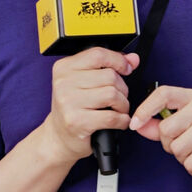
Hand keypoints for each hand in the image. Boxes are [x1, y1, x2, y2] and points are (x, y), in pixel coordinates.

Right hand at [42, 48, 139, 165]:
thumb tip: (133, 59)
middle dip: (122, 88)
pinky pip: (112, 117)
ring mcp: (68, 102)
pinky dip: (122, 120)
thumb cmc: (74, 108)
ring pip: (112, 94)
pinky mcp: (77, 122)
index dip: (118, 61)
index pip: (98, 54)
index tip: (126, 69)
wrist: (58, 137)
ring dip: (123, 104)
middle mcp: (63, 83)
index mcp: (64, 67)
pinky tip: (118, 121)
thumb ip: (108, 66)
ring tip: (118, 110)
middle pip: (109, 76)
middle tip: (119, 97)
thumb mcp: (86, 81)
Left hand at [129, 86, 191, 183]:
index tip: (135, 123)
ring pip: (176, 149)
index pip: (163, 94)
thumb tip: (139, 125)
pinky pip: (190, 163)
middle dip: (170, 145)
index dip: (145, 108)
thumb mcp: (190, 126)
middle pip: (166, 130)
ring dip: (184, 159)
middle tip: (188, 147)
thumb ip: (163, 125)